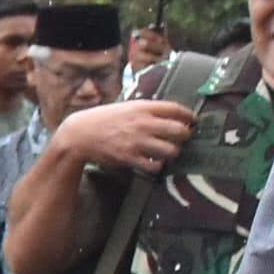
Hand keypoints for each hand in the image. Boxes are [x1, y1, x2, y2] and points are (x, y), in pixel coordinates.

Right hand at [53, 98, 197, 176]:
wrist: (80, 134)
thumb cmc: (103, 119)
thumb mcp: (126, 107)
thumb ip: (147, 110)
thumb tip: (169, 114)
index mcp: (142, 107)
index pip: (176, 109)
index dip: (189, 115)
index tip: (193, 120)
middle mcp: (143, 124)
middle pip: (179, 131)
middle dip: (186, 135)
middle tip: (184, 137)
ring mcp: (137, 142)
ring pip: (172, 150)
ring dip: (174, 151)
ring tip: (170, 151)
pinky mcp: (130, 157)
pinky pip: (155, 166)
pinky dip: (158, 165)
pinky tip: (155, 162)